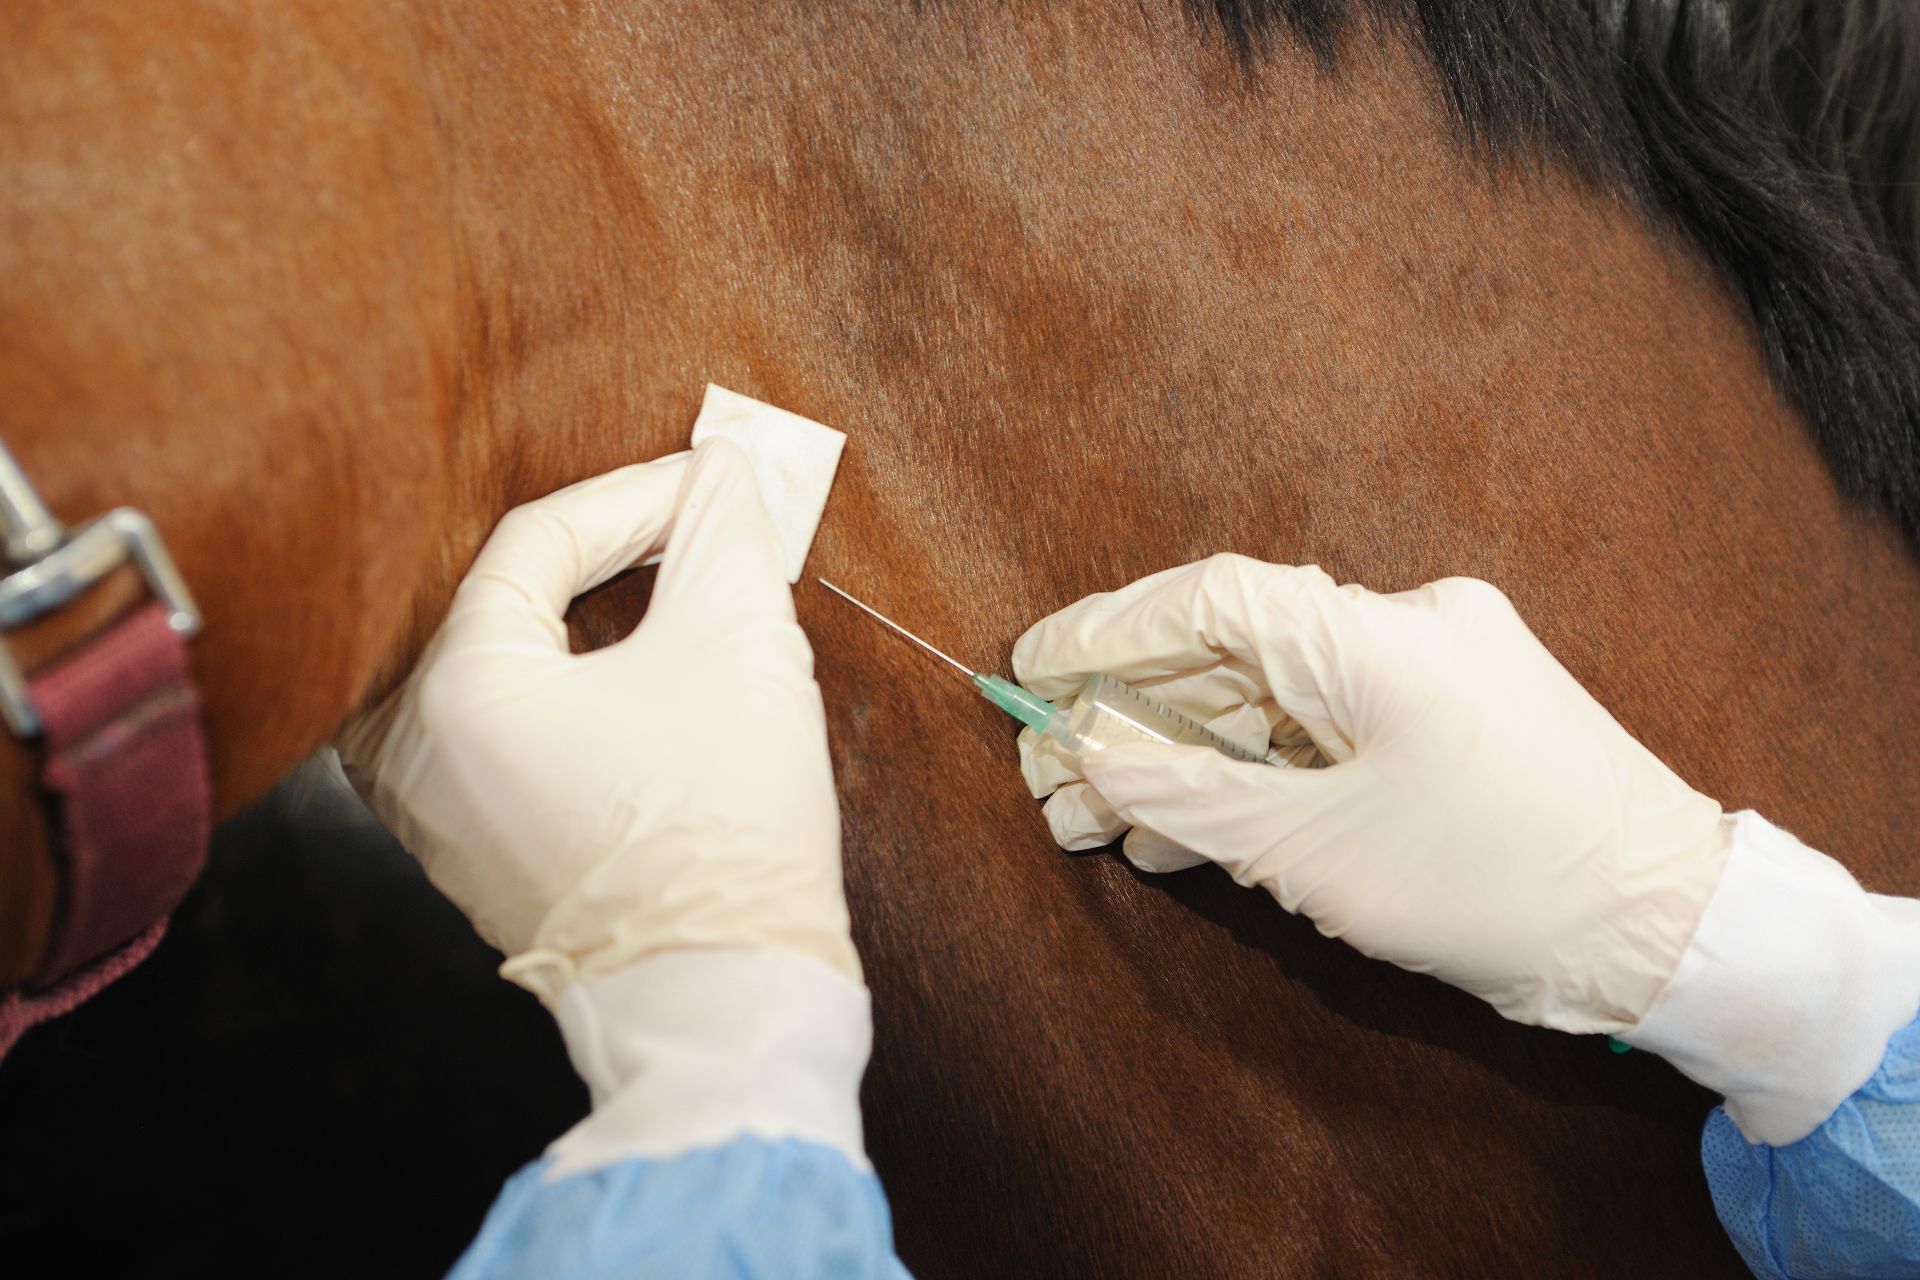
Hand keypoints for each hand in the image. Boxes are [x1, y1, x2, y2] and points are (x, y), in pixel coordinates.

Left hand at [338, 440, 855, 1003]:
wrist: (726, 998)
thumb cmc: (724, 833)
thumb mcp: (738, 646)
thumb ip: (720, 533)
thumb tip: (718, 471)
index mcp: (452, 692)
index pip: (533, 542)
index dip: (634, 496)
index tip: (710, 485)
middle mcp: (409, 752)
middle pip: (491, 596)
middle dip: (591, 549)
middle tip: (677, 523)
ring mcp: (429, 810)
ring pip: (486, 663)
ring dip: (568, 615)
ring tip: (649, 582)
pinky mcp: (468, 851)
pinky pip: (491, 728)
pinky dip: (555, 683)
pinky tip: (622, 669)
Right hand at [1013, 554, 1730, 1033]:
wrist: (1670, 930)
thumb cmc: (1497, 887)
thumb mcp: (1316, 853)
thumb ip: (1188, 793)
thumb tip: (1088, 753)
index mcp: (1380, 636)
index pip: (1209, 601)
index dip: (1107, 633)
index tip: (1030, 670)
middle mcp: (1410, 622)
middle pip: (1234, 651)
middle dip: (1133, 717)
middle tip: (1049, 777)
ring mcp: (1436, 665)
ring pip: (1276, 694)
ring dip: (1189, 753)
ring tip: (1098, 820)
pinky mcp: (1453, 711)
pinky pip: (1329, 723)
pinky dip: (1258, 767)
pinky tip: (1187, 822)